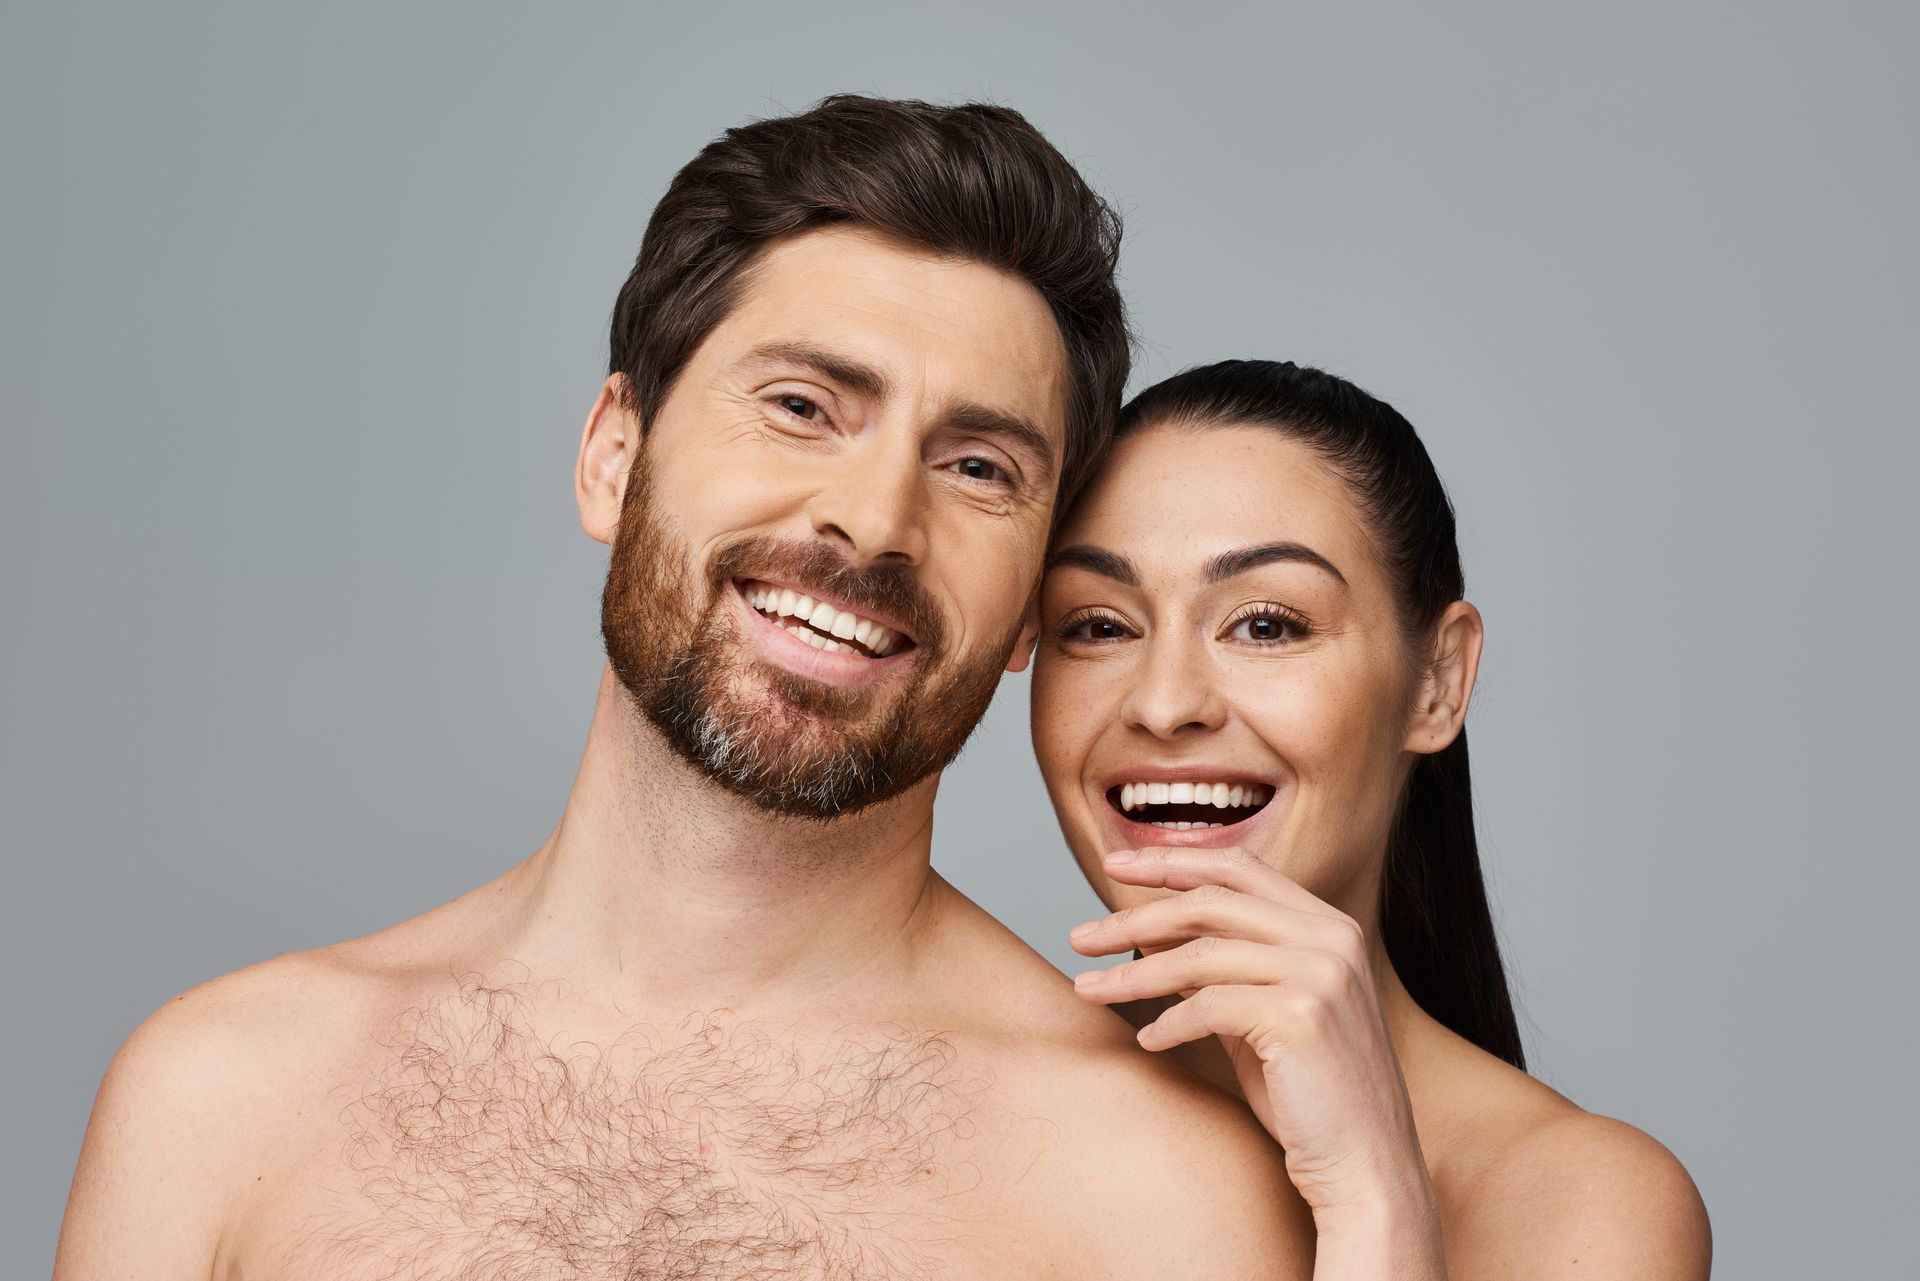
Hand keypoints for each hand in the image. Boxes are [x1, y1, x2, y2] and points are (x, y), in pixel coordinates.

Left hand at [1070, 845, 1441, 1245]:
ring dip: (1132, 975)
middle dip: (1133, 918)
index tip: (1115, 863)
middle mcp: (1330, 938)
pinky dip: (1168, 1023)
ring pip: (1199, 955)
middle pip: (1208, 903)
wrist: (1368, 1169)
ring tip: (1086, 990)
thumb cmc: (1312, 1098)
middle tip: (1079, 937)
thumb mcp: (1263, 1016)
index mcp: (1329, 926)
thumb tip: (1153, 937)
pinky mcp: (1301, 1016)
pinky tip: (1148, 1042)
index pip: (1238, 868)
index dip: (1171, 861)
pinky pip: (1208, 1007)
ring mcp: (1321, 974)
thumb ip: (1222, 969)